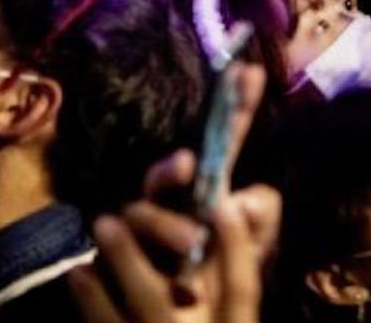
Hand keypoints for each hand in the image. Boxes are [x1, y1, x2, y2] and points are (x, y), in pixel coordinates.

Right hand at [70, 63, 275, 322]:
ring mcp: (141, 232)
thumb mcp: (248, 244)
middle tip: (188, 164)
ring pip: (140, 215)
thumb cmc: (218, 273)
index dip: (236, 109)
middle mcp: (171, 202)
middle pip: (167, 172)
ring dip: (164, 225)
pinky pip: (112, 256)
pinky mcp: (116, 263)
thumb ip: (258, 218)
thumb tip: (245, 201)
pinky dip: (121, 264)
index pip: (223, 144)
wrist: (186, 318)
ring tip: (191, 244)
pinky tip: (124, 272)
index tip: (250, 72)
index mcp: (208, 190)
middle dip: (172, 166)